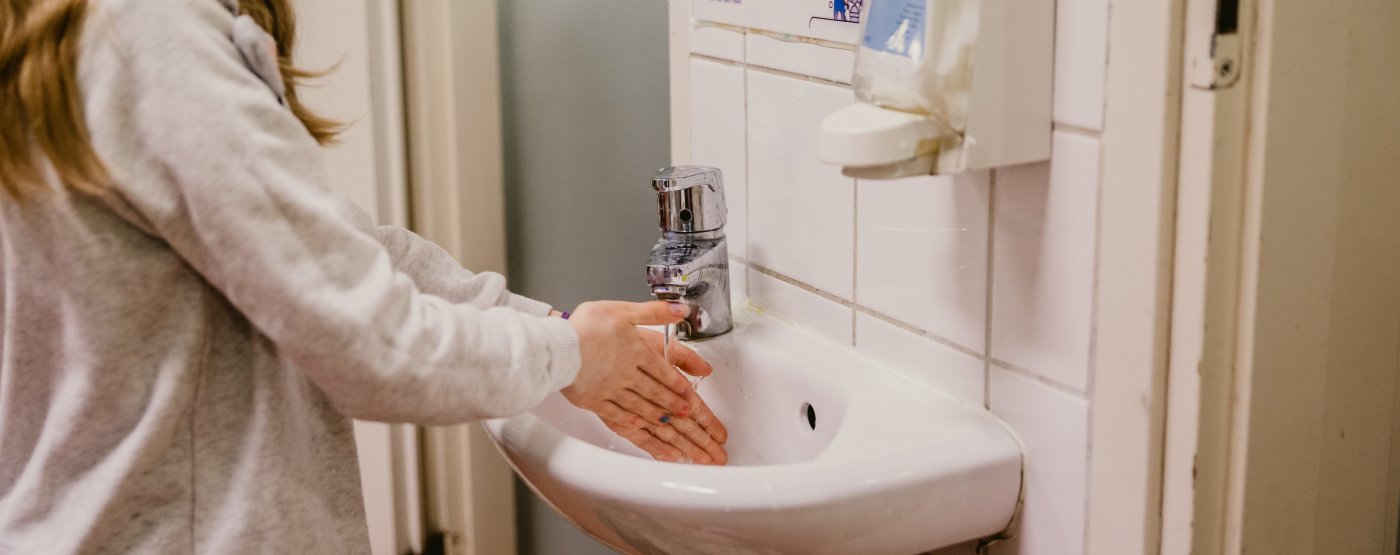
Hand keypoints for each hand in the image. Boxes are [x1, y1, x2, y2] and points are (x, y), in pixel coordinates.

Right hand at [561, 301, 728, 464]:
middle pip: (657, 394)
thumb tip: (681, 310)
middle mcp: (628, 375)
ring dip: (659, 418)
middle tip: (689, 417)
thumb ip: (655, 312)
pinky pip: (618, 416)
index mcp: (637, 353)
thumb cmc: (585, 328)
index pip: (665, 372)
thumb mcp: (623, 310)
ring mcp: (612, 391)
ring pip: (642, 407)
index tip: (691, 396)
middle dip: (676, 407)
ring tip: (672, 426)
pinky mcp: (595, 401)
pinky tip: (639, 429)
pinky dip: (632, 424)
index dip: (680, 385)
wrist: (558, 348)